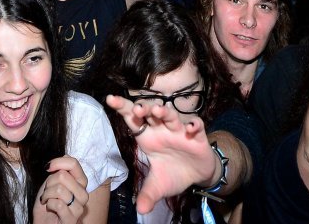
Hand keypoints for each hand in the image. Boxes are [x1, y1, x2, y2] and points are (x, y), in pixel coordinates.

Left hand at [33, 156, 89, 223]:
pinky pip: (58, 204)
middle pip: (63, 175)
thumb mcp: (52, 183)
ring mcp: (79, 208)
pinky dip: (48, 204)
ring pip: (59, 189)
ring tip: (47, 200)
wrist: (44, 223)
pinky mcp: (72, 220)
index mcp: (80, 183)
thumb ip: (60, 171)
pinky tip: (49, 208)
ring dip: (47, 194)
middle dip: (49, 183)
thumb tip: (66, 155)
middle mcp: (83, 194)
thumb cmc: (48, 203)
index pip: (74, 163)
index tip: (48, 168)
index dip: (58, 162)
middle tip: (47, 191)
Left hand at [106, 95, 216, 214]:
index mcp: (148, 137)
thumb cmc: (173, 174)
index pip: (133, 119)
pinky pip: (197, 126)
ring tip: (158, 110)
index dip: (122, 107)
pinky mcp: (198, 136)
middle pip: (150, 112)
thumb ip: (148, 194)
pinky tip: (191, 129)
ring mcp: (179, 131)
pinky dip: (194, 125)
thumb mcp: (159, 186)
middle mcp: (162, 129)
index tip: (110, 99)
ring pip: (171, 116)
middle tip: (138, 109)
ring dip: (165, 112)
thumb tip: (140, 210)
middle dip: (143, 108)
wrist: (197, 175)